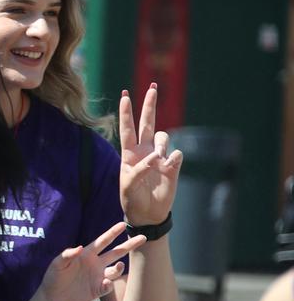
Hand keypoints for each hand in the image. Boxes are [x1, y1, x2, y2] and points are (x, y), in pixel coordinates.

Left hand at [39, 220, 147, 300]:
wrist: (52, 297)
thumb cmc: (53, 277)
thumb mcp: (57, 264)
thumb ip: (67, 255)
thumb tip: (80, 247)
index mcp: (86, 254)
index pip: (102, 241)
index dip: (112, 232)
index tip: (123, 224)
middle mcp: (95, 264)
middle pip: (116, 252)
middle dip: (129, 245)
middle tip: (143, 237)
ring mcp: (98, 276)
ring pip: (115, 270)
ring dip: (119, 268)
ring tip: (118, 266)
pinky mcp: (97, 290)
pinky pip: (108, 286)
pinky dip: (108, 285)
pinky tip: (105, 283)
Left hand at [117, 84, 182, 224]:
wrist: (148, 213)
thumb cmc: (133, 199)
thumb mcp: (129, 186)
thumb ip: (139, 170)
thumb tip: (156, 156)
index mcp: (129, 154)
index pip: (127, 129)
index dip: (126, 113)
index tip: (124, 96)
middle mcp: (144, 151)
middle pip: (147, 122)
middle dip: (149, 105)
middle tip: (153, 86)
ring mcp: (160, 156)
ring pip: (163, 137)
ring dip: (161, 144)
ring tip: (159, 160)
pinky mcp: (173, 165)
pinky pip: (177, 154)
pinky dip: (172, 160)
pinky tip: (168, 169)